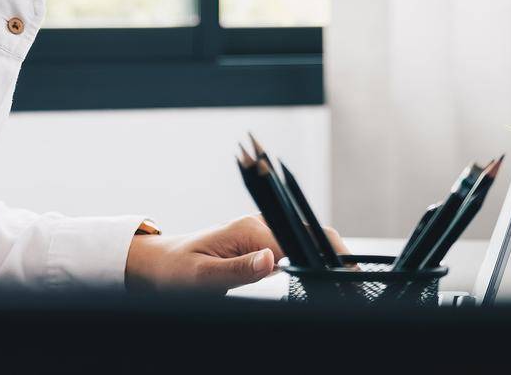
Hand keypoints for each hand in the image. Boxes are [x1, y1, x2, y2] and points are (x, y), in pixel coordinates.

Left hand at [123, 216, 349, 293]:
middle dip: (333, 256)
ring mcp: (262, 233)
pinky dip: (309, 261)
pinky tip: (319, 277)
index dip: (325, 261)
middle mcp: (259, 225)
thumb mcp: (202, 278)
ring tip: (341, 284)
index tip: (345, 279)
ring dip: (323, 259)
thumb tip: (272, 260)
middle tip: (351, 284)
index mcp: (249, 229)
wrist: (159, 264)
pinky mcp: (261, 243)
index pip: (300, 242)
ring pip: (305, 242)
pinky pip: (293, 249)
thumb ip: (238, 270)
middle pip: (310, 236)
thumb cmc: (176, 272)